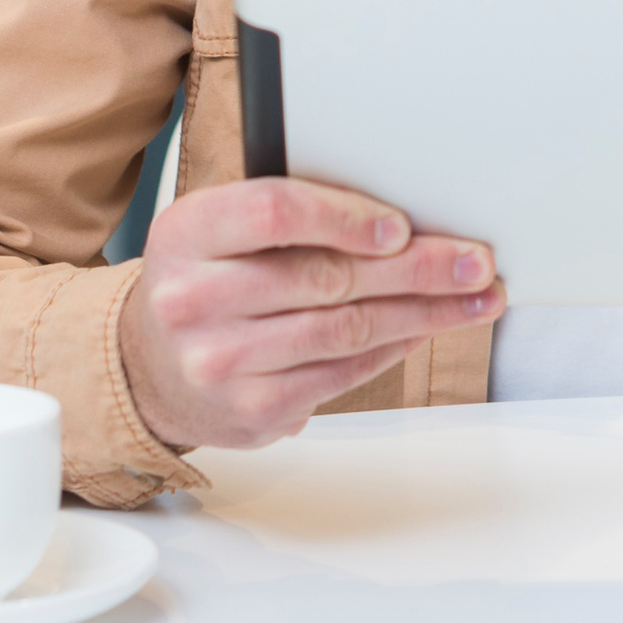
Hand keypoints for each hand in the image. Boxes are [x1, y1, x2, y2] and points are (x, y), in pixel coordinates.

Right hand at [121, 177, 504, 450]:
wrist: (147, 366)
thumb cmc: (208, 276)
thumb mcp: (222, 227)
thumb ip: (294, 214)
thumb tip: (401, 219)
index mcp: (189, 233)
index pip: (276, 214)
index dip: (347, 217)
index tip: (402, 226)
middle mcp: (197, 299)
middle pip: (328, 277)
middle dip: (417, 269)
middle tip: (475, 261)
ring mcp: (222, 362)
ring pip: (347, 329)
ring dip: (424, 312)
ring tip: (475, 297)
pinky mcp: (253, 409)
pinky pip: (343, 372)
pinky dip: (395, 346)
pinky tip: (427, 326)